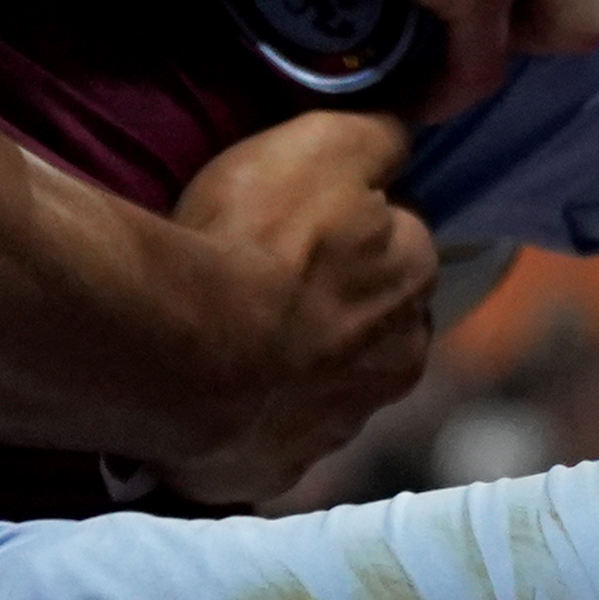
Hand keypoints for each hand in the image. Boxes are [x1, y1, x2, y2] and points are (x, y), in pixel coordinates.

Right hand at [157, 108, 438, 505]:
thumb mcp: (323, 144)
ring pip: (328, 382)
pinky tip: (213, 389)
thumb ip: (381, 135)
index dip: (352, 222)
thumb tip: (413, 130)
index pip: (401, 237)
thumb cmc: (256, 239)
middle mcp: (396, 361)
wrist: (183, 351)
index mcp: (415, 280)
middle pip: (373, 319)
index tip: (302, 216)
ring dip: (297, 363)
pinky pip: (270, 435)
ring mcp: (338, 426)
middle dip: (338, 303)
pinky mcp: (278, 470)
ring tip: (232, 334)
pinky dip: (250, 415)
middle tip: (267, 276)